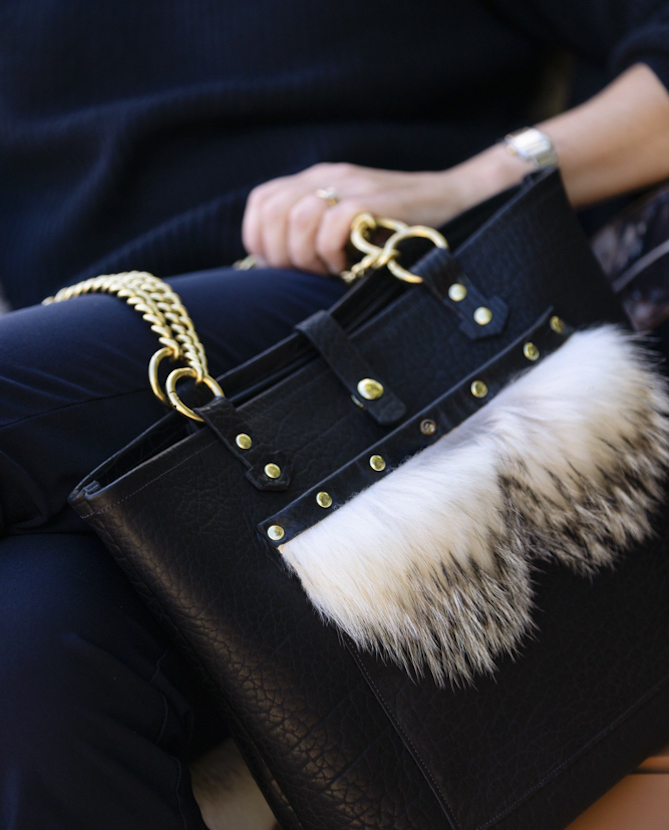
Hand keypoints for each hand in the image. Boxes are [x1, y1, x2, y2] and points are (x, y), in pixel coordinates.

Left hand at [241, 161, 510, 274]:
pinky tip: (346, 266)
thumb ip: (311, 236)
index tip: (281, 269)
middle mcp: (326, 176)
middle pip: (273, 212)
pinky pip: (333, 223)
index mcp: (314, 180)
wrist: (451, 201)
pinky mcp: (373, 199)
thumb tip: (274, 271)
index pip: (261, 202)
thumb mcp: (345, 227)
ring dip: (306, 256)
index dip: (260, 241)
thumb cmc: (395, 228)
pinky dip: (331, 252)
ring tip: (329, 270)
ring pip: (297, 218)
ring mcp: (350, 184)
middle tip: (308, 275)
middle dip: (281, 254)